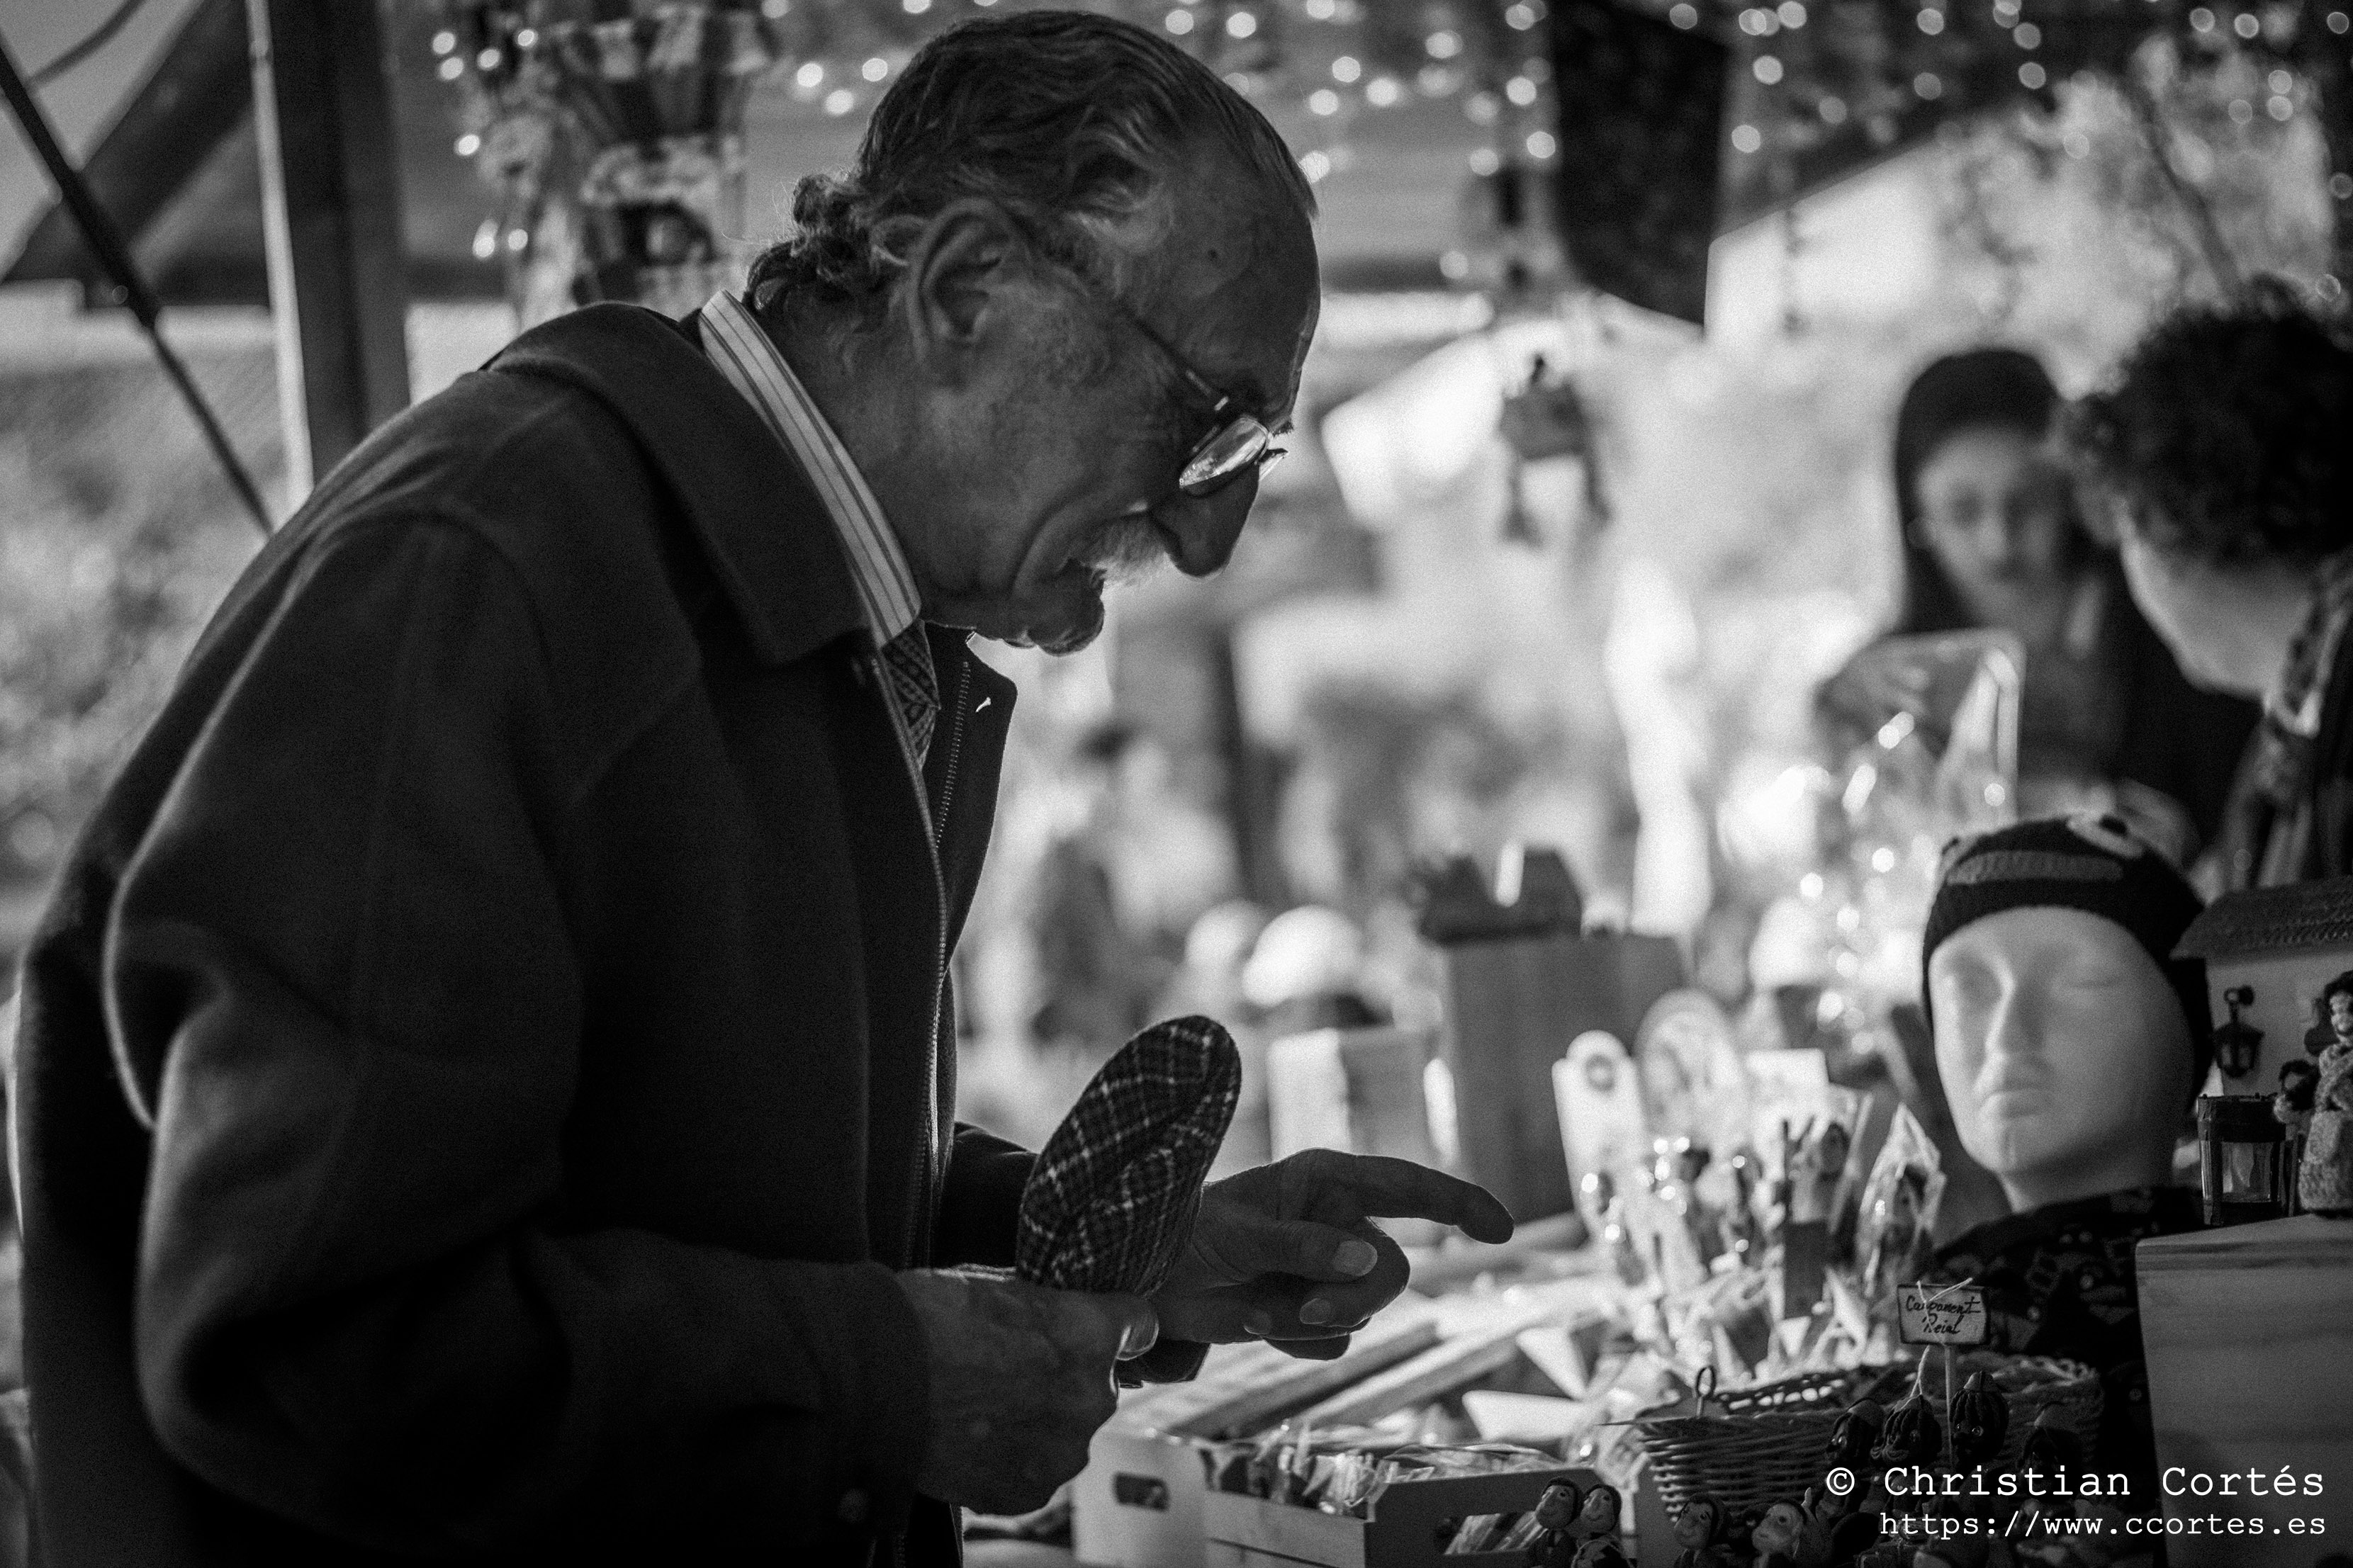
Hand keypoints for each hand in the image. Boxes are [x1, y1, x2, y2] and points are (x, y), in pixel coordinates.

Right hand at [898, 1270, 1156, 1514]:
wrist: (869, 1382)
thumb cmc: (925, 1319)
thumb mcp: (999, 1286)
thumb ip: (1049, 1310)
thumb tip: (1060, 1317)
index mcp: (1090, 1334)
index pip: (1140, 1325)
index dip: (1117, 1322)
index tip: (1103, 1326)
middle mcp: (1090, 1397)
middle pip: (1099, 1384)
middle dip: (1065, 1376)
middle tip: (1009, 1367)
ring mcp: (1060, 1451)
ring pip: (1067, 1431)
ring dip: (1039, 1420)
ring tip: (981, 1406)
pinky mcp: (1027, 1490)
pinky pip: (1035, 1470)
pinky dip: (1011, 1457)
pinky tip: (972, 1436)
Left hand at [1149, 1149, 1512, 1357]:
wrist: (1147, 1281)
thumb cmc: (1185, 1235)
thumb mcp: (1236, 1234)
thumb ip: (1301, 1246)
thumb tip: (1365, 1259)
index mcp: (1326, 1181)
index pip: (1410, 1187)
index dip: (1461, 1205)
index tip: (1501, 1231)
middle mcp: (1337, 1222)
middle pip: (1391, 1273)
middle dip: (1355, 1299)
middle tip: (1300, 1313)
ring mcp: (1328, 1270)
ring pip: (1366, 1312)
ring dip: (1313, 1323)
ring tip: (1255, 1312)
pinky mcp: (1313, 1311)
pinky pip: (1334, 1342)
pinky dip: (1294, 1341)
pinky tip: (1252, 1321)